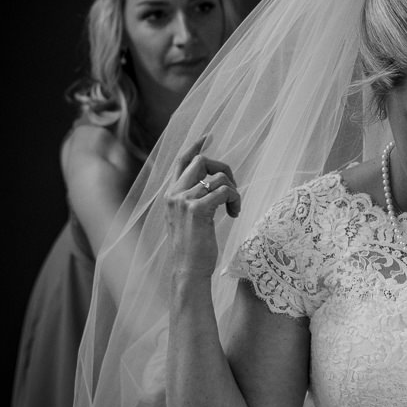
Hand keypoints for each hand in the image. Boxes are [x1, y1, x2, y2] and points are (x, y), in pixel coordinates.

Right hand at [164, 137, 241, 277]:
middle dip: (224, 169)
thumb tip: (214, 183)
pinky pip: (225, 191)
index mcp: (171, 195)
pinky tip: (234, 214)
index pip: (181, 161)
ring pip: (219, 177)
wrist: (188, 270)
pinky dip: (235, 199)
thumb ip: (194, 199)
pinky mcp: (197, 209)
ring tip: (233, 209)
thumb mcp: (189, 219)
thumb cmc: (193, 248)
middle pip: (202, 161)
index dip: (195, 146)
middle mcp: (174, 194)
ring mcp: (184, 200)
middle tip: (234, 190)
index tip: (208, 136)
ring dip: (234, 191)